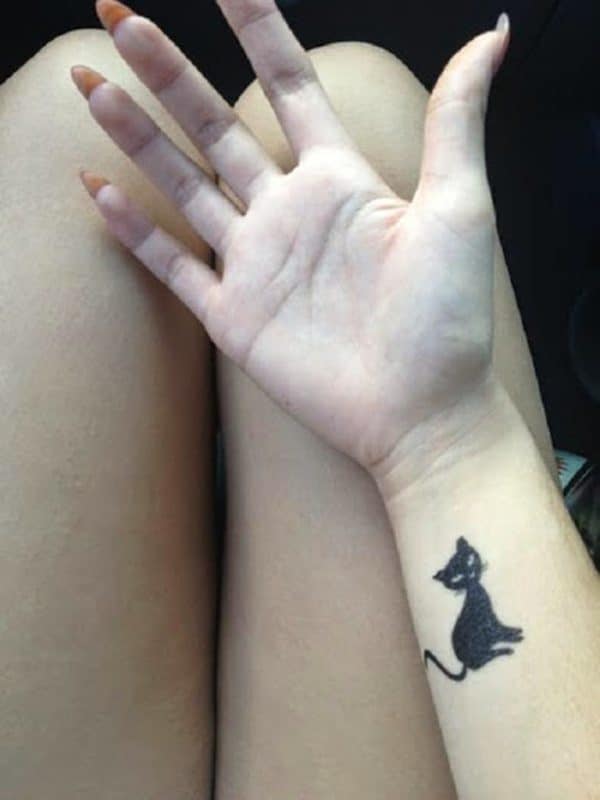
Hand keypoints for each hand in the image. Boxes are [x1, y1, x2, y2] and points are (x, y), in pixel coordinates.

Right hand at [73, 0, 509, 475]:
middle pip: (217, 125)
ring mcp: (256, 264)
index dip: (256, 30)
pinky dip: (136, 232)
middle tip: (119, 17)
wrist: (420, 410)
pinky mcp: (233, 316)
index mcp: (339, 180)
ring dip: (137, 137)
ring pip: (184, 185)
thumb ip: (456, 121)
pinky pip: (173, 265)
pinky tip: (97, 192)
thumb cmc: (447, 317)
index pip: (289, 85)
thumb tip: (496, 33)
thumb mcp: (460, 207)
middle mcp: (289, 213)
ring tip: (92, 86)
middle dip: (169, 72)